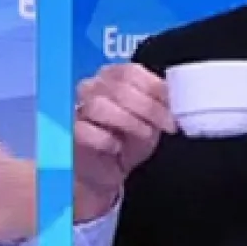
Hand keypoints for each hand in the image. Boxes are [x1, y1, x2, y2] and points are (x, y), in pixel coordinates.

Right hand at [74, 63, 175, 221]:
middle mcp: (92, 87)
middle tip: (168, 125)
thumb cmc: (127, 142)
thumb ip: (159, 106)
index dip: (155, 88)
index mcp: (112, 77)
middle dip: (149, 108)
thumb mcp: (150, 121)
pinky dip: (105, 139)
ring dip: (129, 121)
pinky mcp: (70, 133)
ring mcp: (77, 109)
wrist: (105, 173)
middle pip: (119, 88)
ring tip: (144, 135)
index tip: (174, 107)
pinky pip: (84, 130)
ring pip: (99, 105)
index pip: (131, 72)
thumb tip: (176, 99)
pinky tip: (116, 148)